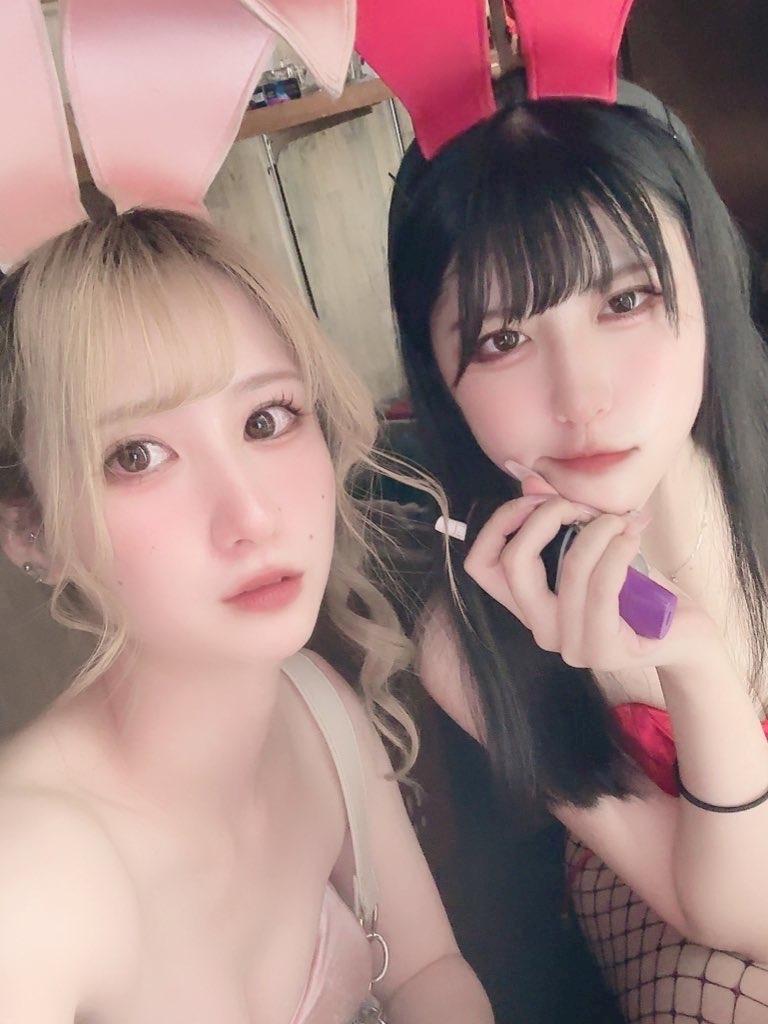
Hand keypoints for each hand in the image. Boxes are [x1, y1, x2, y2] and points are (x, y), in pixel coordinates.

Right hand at [463, 494, 716, 674]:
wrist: (685, 636)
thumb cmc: (640, 591)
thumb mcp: (596, 548)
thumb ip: (561, 519)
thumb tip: (531, 479)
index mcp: (530, 604)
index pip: (481, 565)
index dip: (498, 524)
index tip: (536, 498)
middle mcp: (541, 628)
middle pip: (514, 563)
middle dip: (546, 516)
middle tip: (580, 504)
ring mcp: (569, 644)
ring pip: (568, 567)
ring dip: (598, 528)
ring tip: (621, 519)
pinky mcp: (602, 649)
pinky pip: (602, 585)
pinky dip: (617, 549)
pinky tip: (632, 534)